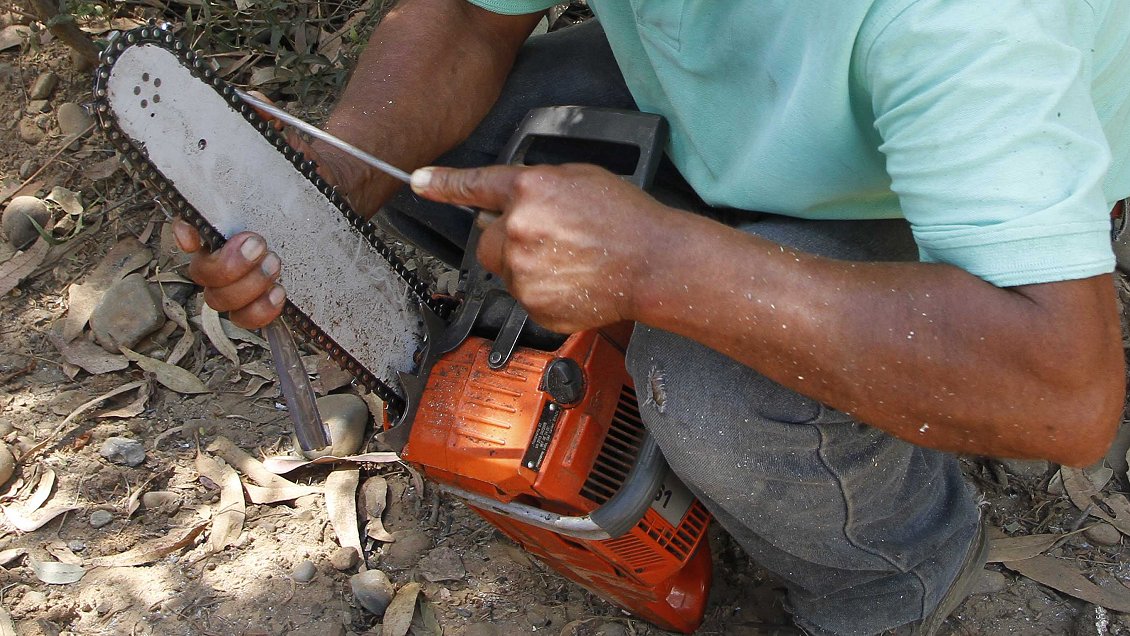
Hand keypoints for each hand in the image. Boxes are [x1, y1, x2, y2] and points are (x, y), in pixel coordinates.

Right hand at [174, 94, 363, 328]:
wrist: (337, 200)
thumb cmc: (299, 175)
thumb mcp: (287, 147)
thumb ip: (267, 125)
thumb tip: (255, 105)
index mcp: (214, 214)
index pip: (182, 226)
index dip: (182, 234)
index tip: (194, 234)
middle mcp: (217, 249)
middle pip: (199, 272)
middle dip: (226, 266)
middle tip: (261, 246)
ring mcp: (238, 278)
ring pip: (219, 300)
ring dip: (245, 290)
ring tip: (277, 267)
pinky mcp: (262, 297)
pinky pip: (248, 320)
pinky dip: (261, 314)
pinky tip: (281, 295)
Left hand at [410, 163, 669, 332]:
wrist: (654, 264)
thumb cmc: (626, 219)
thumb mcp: (579, 178)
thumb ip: (536, 186)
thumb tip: (514, 201)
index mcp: (528, 190)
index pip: (473, 185)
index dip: (442, 184)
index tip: (419, 182)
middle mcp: (517, 230)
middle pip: (486, 238)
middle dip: (506, 237)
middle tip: (549, 239)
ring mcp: (522, 271)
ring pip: (504, 269)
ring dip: (525, 265)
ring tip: (570, 261)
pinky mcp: (532, 304)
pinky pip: (523, 295)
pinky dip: (541, 290)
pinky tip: (572, 279)